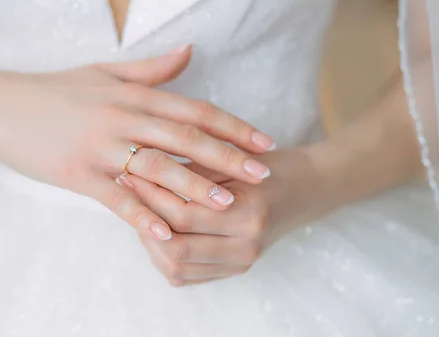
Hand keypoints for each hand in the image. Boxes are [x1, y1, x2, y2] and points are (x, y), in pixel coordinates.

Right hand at [0, 47, 274, 240]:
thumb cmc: (56, 91)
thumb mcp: (106, 72)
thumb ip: (152, 68)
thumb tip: (191, 51)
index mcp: (134, 96)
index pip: (194, 110)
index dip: (232, 126)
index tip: (263, 141)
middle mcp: (123, 118)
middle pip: (185, 138)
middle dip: (228, 157)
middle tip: (263, 174)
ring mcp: (101, 147)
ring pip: (156, 168)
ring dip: (193, 186)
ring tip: (227, 203)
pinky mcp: (78, 174)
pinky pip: (116, 197)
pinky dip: (142, 215)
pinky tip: (165, 232)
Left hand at [123, 148, 335, 285]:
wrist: (308, 190)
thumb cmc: (272, 168)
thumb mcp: (235, 162)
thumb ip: (193, 171)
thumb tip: (143, 170)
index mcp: (247, 216)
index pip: (183, 215)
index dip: (150, 195)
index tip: (130, 174)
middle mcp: (245, 247)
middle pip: (174, 250)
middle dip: (144, 223)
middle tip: (131, 195)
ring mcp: (241, 263)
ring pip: (176, 269)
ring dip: (152, 243)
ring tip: (143, 212)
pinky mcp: (236, 270)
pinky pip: (187, 276)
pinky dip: (165, 256)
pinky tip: (161, 230)